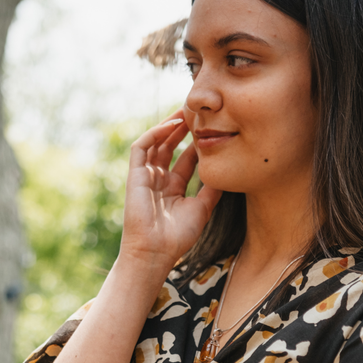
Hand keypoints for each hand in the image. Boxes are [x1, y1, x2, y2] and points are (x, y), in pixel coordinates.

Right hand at [120, 109, 221, 268]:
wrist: (154, 251)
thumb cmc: (177, 237)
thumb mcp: (202, 209)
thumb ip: (211, 190)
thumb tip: (227, 171)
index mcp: (172, 188)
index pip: (184, 159)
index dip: (195, 143)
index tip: (211, 129)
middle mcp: (158, 179)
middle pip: (169, 146)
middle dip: (182, 129)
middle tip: (198, 113)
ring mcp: (145, 176)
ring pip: (155, 143)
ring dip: (169, 126)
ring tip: (186, 111)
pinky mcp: (135, 174)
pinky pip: (142, 147)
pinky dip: (156, 133)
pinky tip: (173, 125)